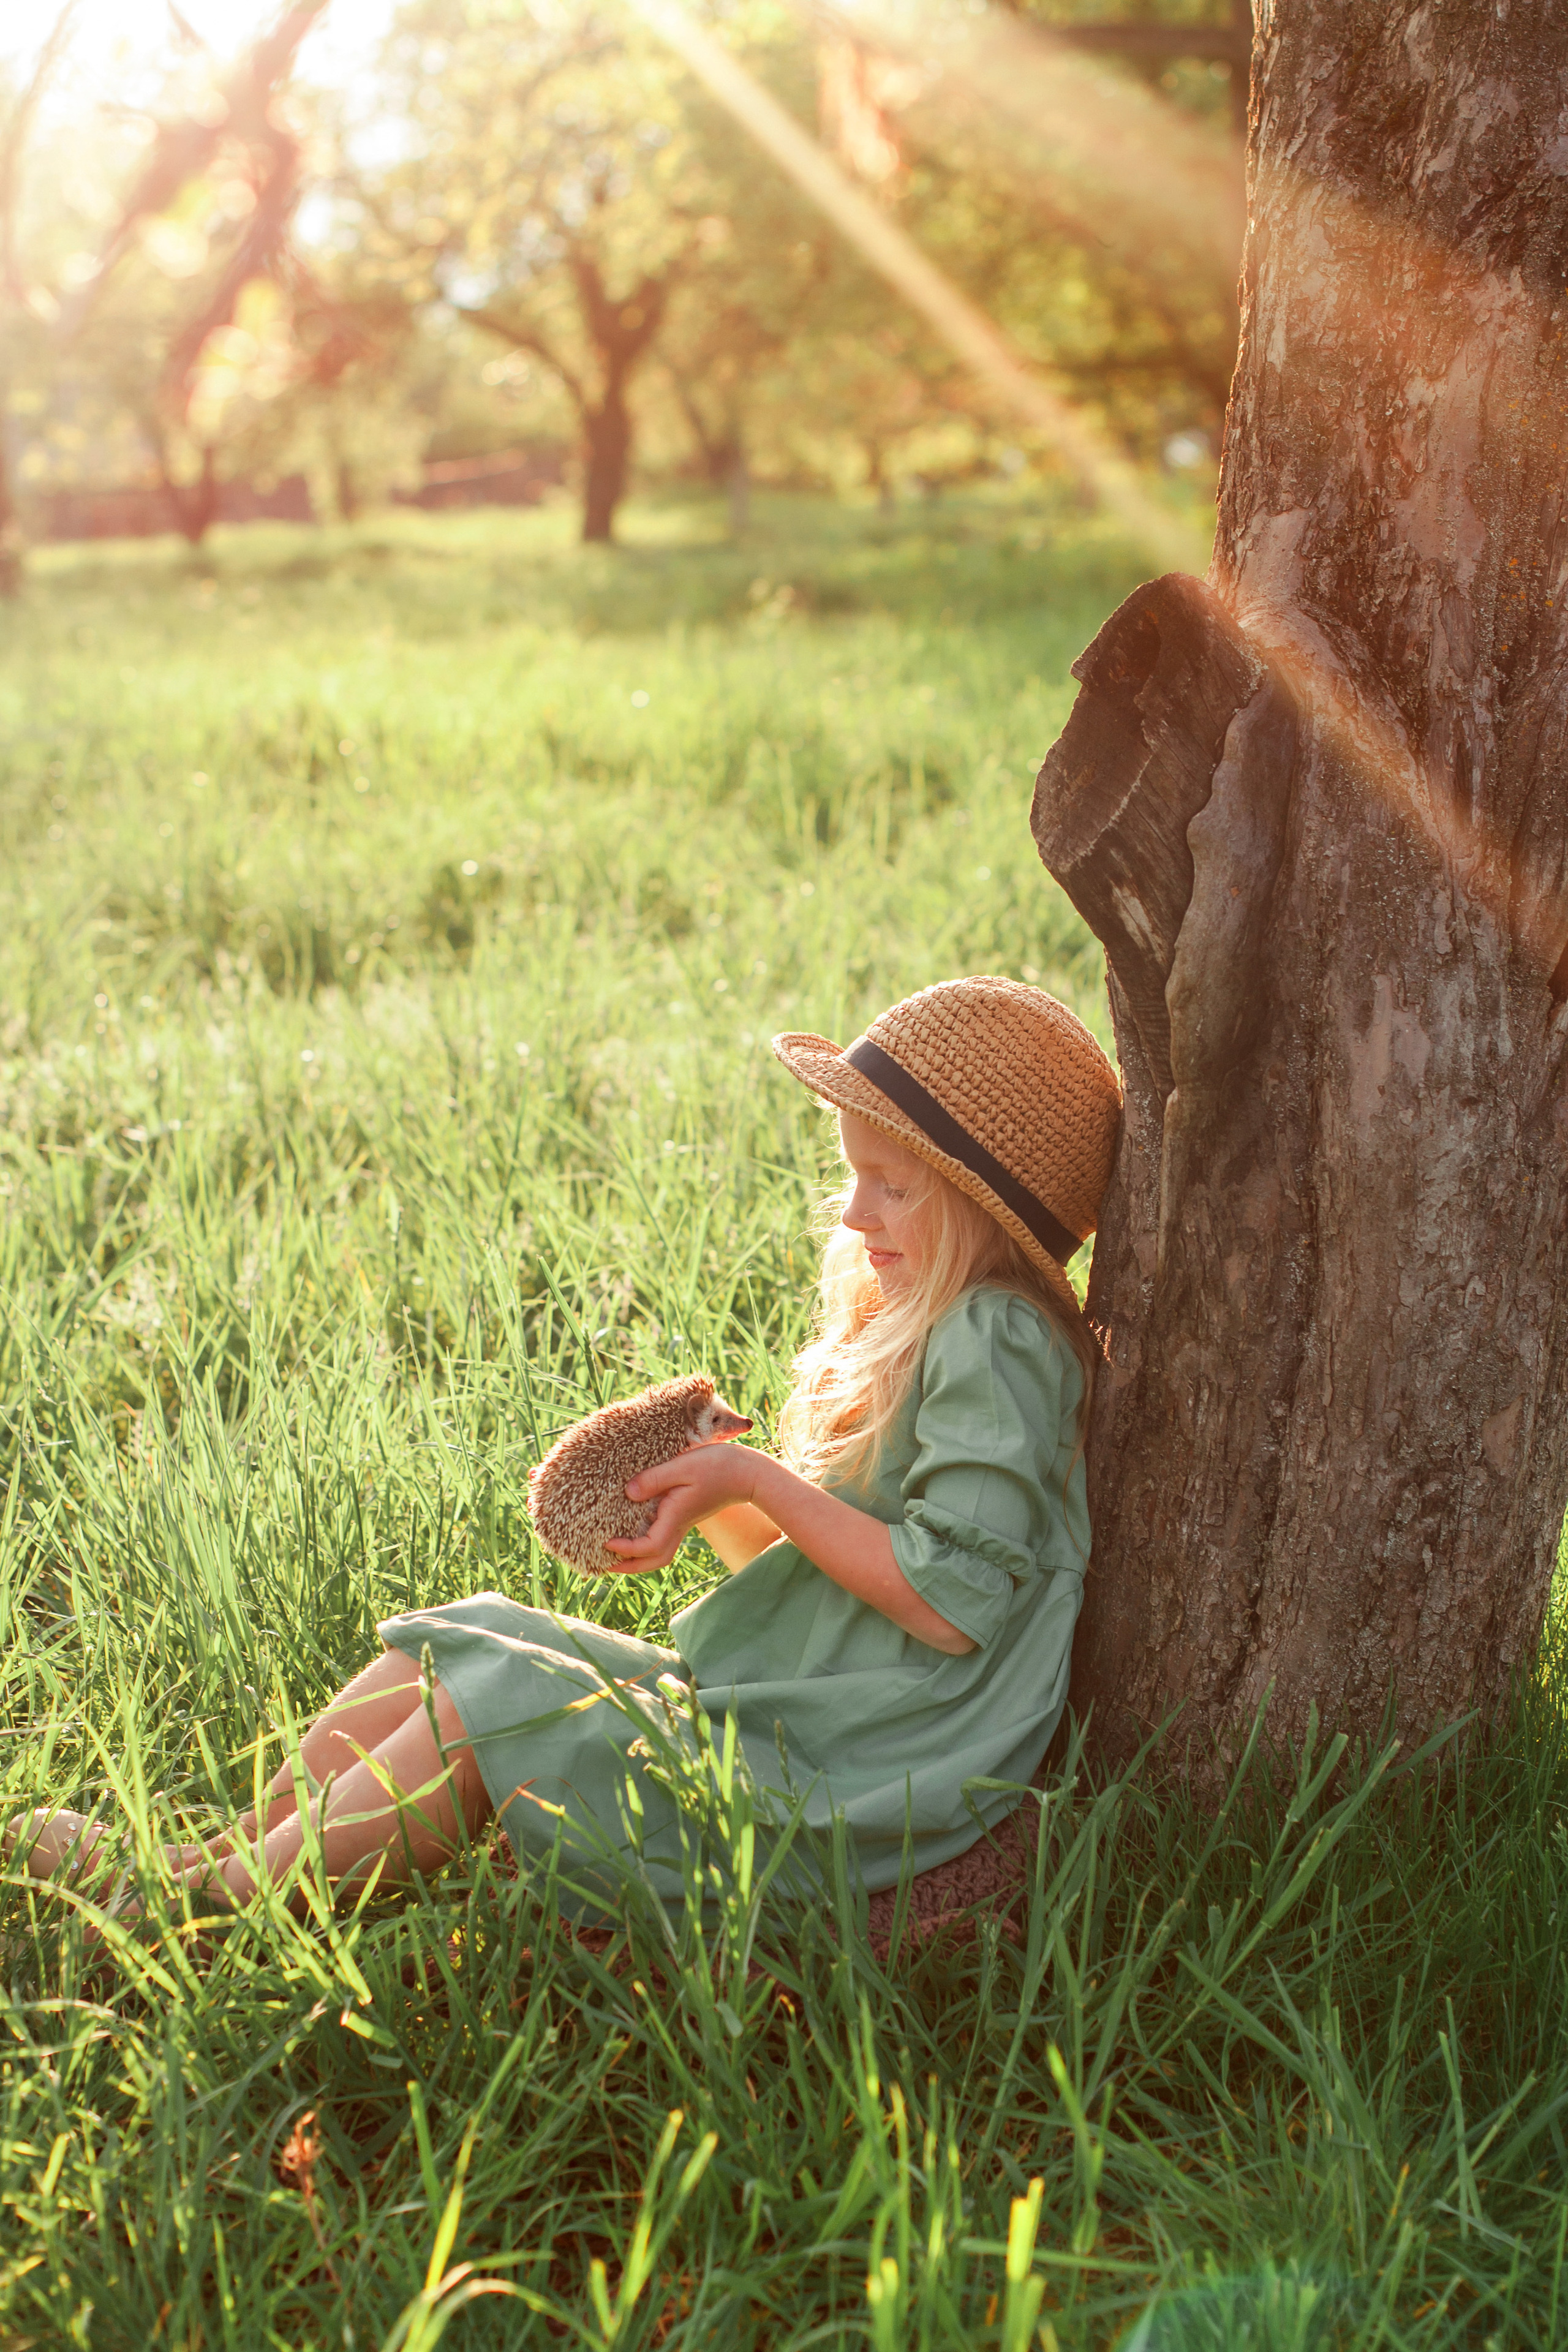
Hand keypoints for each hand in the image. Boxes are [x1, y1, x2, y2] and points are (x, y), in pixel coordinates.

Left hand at [605, 1439, 763, 1572]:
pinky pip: (665, 1536)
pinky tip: (636, 1528)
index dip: (626, 1549)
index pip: (649, 1546)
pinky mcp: (687, 1513)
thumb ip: (655, 1479)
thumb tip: (628, 1492)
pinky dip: (648, 1541)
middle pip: (655, 1560)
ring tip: (617, 1552)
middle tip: (606, 1565)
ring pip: (661, 1551)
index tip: (607, 1542)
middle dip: (630, 1566)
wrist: (748, 1473)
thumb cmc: (717, 1466)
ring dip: (639, 1557)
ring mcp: (685, 1521)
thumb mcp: (683, 1466)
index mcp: (676, 1517)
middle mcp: (680, 1525)